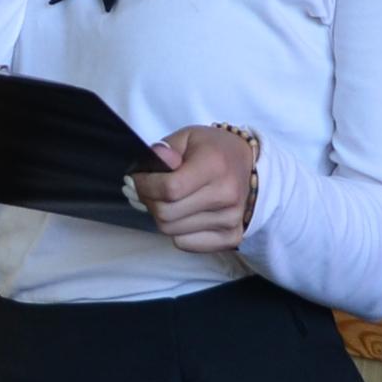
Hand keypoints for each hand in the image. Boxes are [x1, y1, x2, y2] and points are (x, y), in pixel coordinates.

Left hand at [131, 126, 256, 252]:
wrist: (244, 163)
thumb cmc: (212, 150)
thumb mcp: (187, 137)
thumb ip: (167, 149)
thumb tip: (155, 159)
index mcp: (215, 165)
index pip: (170, 188)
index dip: (145, 186)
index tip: (137, 179)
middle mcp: (226, 194)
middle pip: (167, 214)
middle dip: (149, 201)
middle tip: (146, 190)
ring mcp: (231, 219)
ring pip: (173, 231)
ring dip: (161, 217)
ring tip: (165, 201)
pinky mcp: (231, 237)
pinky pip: (187, 244)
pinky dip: (176, 232)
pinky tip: (182, 215)